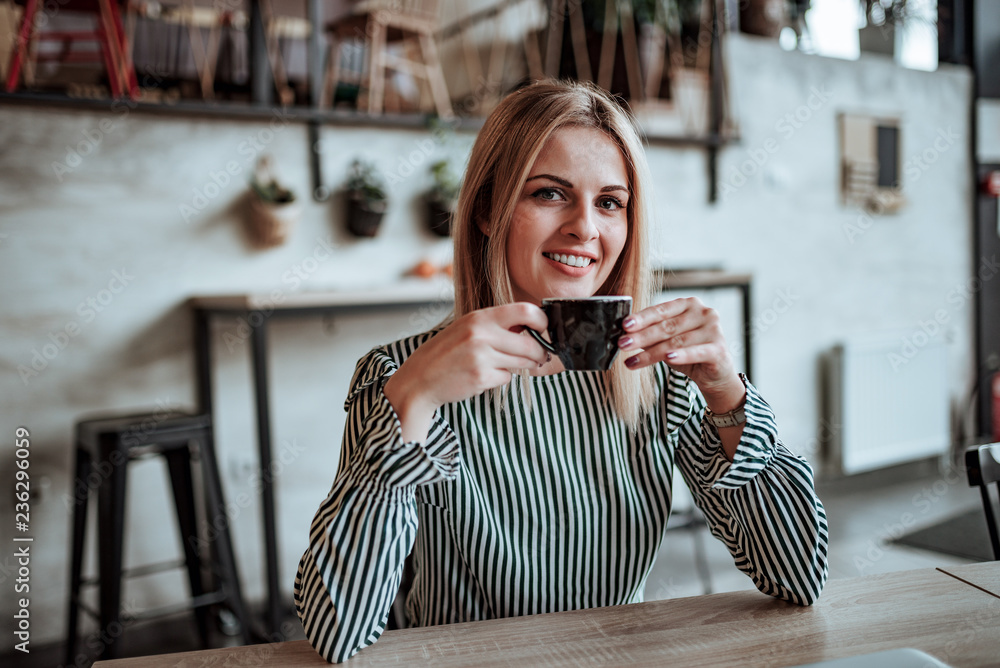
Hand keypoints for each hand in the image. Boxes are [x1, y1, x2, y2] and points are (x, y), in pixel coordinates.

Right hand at [384, 303, 549, 440]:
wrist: (420, 378)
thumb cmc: (446, 352)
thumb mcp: (467, 328)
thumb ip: (495, 325)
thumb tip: (531, 323)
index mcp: (480, 317)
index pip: (525, 311)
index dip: (542, 321)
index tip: (544, 330)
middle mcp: (481, 334)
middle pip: (531, 343)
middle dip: (541, 353)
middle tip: (541, 357)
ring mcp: (481, 357)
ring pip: (522, 362)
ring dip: (524, 366)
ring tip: (509, 365)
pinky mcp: (481, 377)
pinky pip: (507, 378)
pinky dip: (502, 378)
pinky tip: (486, 376)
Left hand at [617, 297, 744, 411]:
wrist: (715, 374)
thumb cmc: (688, 352)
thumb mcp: (667, 341)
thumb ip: (651, 334)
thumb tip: (624, 334)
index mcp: (689, 304)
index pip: (661, 310)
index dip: (642, 318)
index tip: (624, 326)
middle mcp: (703, 313)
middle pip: (666, 326)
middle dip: (642, 336)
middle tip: (622, 344)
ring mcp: (713, 330)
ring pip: (676, 342)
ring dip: (651, 353)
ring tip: (632, 361)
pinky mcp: (718, 349)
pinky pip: (695, 352)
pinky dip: (681, 355)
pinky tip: (668, 358)